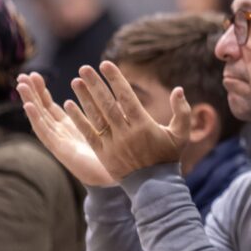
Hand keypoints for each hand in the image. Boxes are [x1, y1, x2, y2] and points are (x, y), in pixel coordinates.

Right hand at [17, 72, 115, 186]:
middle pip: (41, 110)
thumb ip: (106, 110)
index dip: (41, 91)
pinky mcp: (60, 150)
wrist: (119, 175)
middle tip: (22, 75)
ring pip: (39, 119)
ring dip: (29, 101)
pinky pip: (45, 133)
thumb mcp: (109, 124)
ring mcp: (59, 142)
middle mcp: (61, 133)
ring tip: (21, 85)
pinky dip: (36, 119)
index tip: (34, 74)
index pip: (50, 106)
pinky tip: (28, 106)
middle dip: (31, 93)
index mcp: (70, 126)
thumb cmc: (116, 151)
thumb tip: (113, 91)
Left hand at [67, 61, 190, 179]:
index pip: (126, 98)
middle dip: (95, 85)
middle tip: (85, 68)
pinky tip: (68, 105)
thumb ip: (182, 111)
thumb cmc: (168, 156)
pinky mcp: (102, 152)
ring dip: (84, 98)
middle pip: (107, 104)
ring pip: (95, 116)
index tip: (106, 64)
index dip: (116, 80)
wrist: (153, 185)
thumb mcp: (181, 134)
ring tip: (76, 81)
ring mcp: (112, 143)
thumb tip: (178, 89)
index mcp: (143, 125)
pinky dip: (78, 118)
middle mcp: (125, 133)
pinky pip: (88, 133)